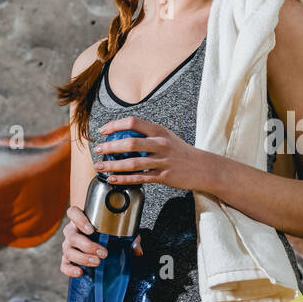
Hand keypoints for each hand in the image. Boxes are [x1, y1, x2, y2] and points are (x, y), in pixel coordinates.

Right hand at [60, 207, 142, 277]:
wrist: (98, 241)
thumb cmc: (108, 233)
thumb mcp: (120, 231)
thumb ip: (130, 238)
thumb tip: (137, 250)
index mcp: (81, 219)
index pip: (73, 212)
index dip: (78, 219)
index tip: (91, 229)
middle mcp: (72, 231)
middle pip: (72, 236)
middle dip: (88, 245)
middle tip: (103, 252)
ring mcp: (68, 246)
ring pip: (68, 251)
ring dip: (83, 258)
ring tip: (97, 262)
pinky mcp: (67, 259)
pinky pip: (64, 265)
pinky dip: (70, 269)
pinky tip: (80, 272)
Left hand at [93, 116, 214, 192]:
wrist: (204, 168)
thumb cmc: (181, 152)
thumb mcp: (167, 137)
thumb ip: (148, 136)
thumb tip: (123, 136)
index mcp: (160, 131)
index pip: (133, 123)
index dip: (115, 125)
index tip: (103, 131)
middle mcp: (161, 144)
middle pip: (130, 143)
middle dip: (110, 147)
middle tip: (98, 150)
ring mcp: (163, 161)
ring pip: (133, 163)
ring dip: (113, 165)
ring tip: (100, 166)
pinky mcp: (164, 177)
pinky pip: (140, 178)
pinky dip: (124, 179)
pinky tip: (113, 179)